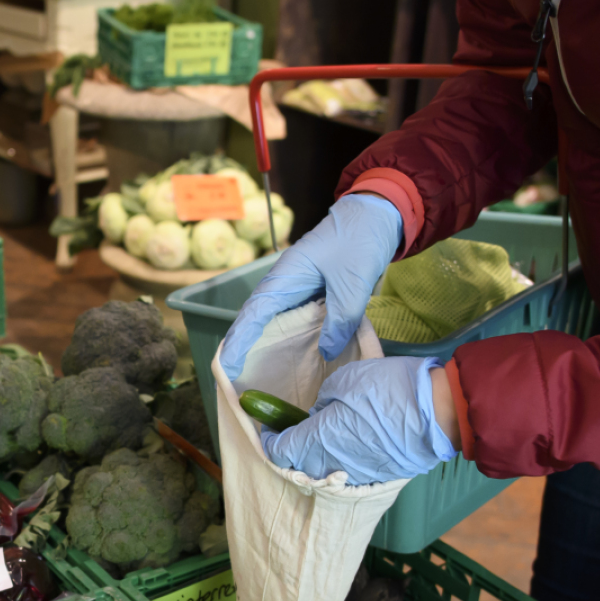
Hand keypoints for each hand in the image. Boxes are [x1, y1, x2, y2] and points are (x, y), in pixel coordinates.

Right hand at [218, 194, 402, 380]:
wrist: (375, 216)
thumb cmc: (359, 240)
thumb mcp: (353, 283)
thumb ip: (341, 320)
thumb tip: (327, 352)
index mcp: (285, 276)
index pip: (252, 314)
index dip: (237, 342)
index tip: (225, 368)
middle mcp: (283, 285)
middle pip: (253, 321)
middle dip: (239, 351)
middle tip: (230, 383)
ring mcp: (294, 291)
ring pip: (268, 324)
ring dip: (257, 349)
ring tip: (248, 379)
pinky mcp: (307, 297)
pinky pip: (289, 323)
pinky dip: (282, 343)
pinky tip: (283, 362)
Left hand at [258, 356, 457, 484]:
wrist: (439, 414)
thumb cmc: (390, 390)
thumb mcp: (347, 381)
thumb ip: (324, 401)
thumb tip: (321, 413)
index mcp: (317, 440)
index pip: (279, 450)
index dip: (271, 438)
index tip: (271, 427)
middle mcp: (331, 466)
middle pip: (299, 465)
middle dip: (294, 449)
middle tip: (298, 430)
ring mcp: (355, 476)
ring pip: (324, 471)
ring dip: (319, 456)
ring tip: (327, 434)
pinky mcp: (377, 479)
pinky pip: (348, 472)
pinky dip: (343, 460)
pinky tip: (353, 442)